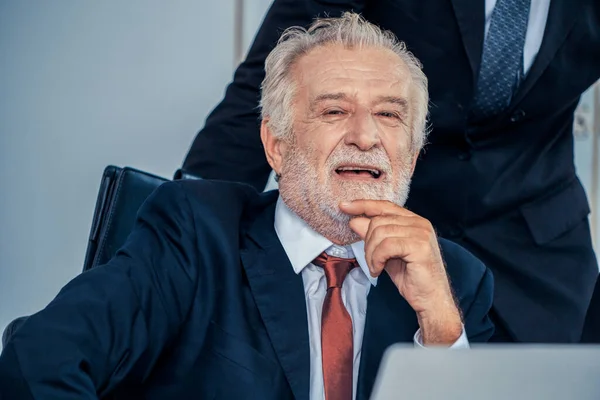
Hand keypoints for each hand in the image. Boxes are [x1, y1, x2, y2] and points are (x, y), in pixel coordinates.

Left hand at [340, 200, 461, 344]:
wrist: (430, 299)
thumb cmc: (411, 277)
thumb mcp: (386, 253)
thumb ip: (373, 236)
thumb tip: (354, 221)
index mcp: (413, 221)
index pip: (384, 206)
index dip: (362, 205)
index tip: (343, 207)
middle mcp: (419, 223)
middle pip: (378, 220)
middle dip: (367, 243)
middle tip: (370, 262)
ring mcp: (421, 233)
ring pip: (380, 232)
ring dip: (371, 254)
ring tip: (375, 268)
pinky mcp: (419, 246)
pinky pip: (386, 246)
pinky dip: (376, 259)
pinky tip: (378, 270)